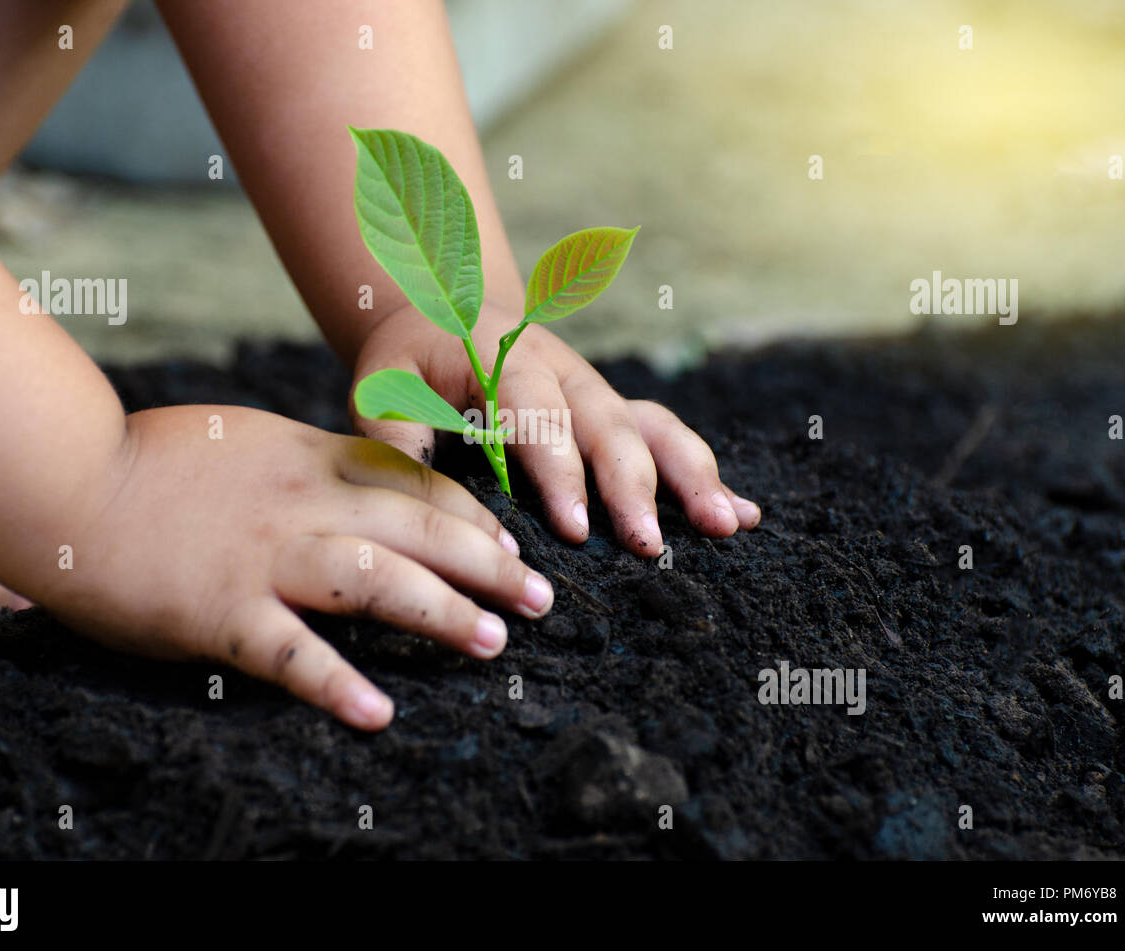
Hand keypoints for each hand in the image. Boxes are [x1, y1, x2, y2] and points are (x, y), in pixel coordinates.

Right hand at [36, 405, 553, 730]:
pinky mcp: (220, 612)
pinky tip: (379, 713)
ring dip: (441, 614)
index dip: (472, 518)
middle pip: (418, 530)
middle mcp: (303, 504)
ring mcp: (265, 558)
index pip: (415, 485)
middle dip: (488, 565)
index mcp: (311, 459)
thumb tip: (367, 475)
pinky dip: (337, 684)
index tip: (510, 546)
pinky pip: (290, 653)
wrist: (66, 477)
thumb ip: (311, 460)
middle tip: (539, 599)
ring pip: (376, 582)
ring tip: (492, 643)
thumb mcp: (251, 438)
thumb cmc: (154, 460)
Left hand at [350, 303, 760, 555]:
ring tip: (726, 526)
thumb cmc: (411, 360)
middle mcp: (562, 372)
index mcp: (504, 360)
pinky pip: (665, 435)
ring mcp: (595, 390)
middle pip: (608, 424)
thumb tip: (417, 499)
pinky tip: (742, 514)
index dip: (559, 471)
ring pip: (651, 427)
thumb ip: (395, 437)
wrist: (443, 308)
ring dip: (691, 476)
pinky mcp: (612, 409)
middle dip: (634, 485)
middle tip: (649, 545)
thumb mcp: (382, 385)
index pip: (536, 415)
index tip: (577, 529)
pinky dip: (703, 473)